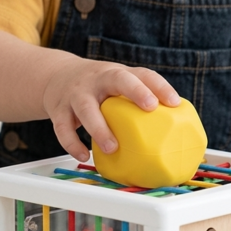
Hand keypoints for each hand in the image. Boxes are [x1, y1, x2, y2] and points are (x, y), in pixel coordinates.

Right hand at [42, 59, 179, 161]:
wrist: (56, 77)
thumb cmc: (97, 87)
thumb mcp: (117, 85)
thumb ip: (137, 100)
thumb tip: (171, 130)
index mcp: (116, 74)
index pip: (142, 74)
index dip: (159, 86)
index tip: (173, 102)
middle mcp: (97, 80)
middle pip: (117, 79)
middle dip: (135, 91)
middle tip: (150, 107)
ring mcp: (76, 93)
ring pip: (86, 108)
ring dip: (99, 127)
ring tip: (112, 147)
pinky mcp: (58, 109)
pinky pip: (63, 128)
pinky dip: (72, 143)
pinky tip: (84, 156)